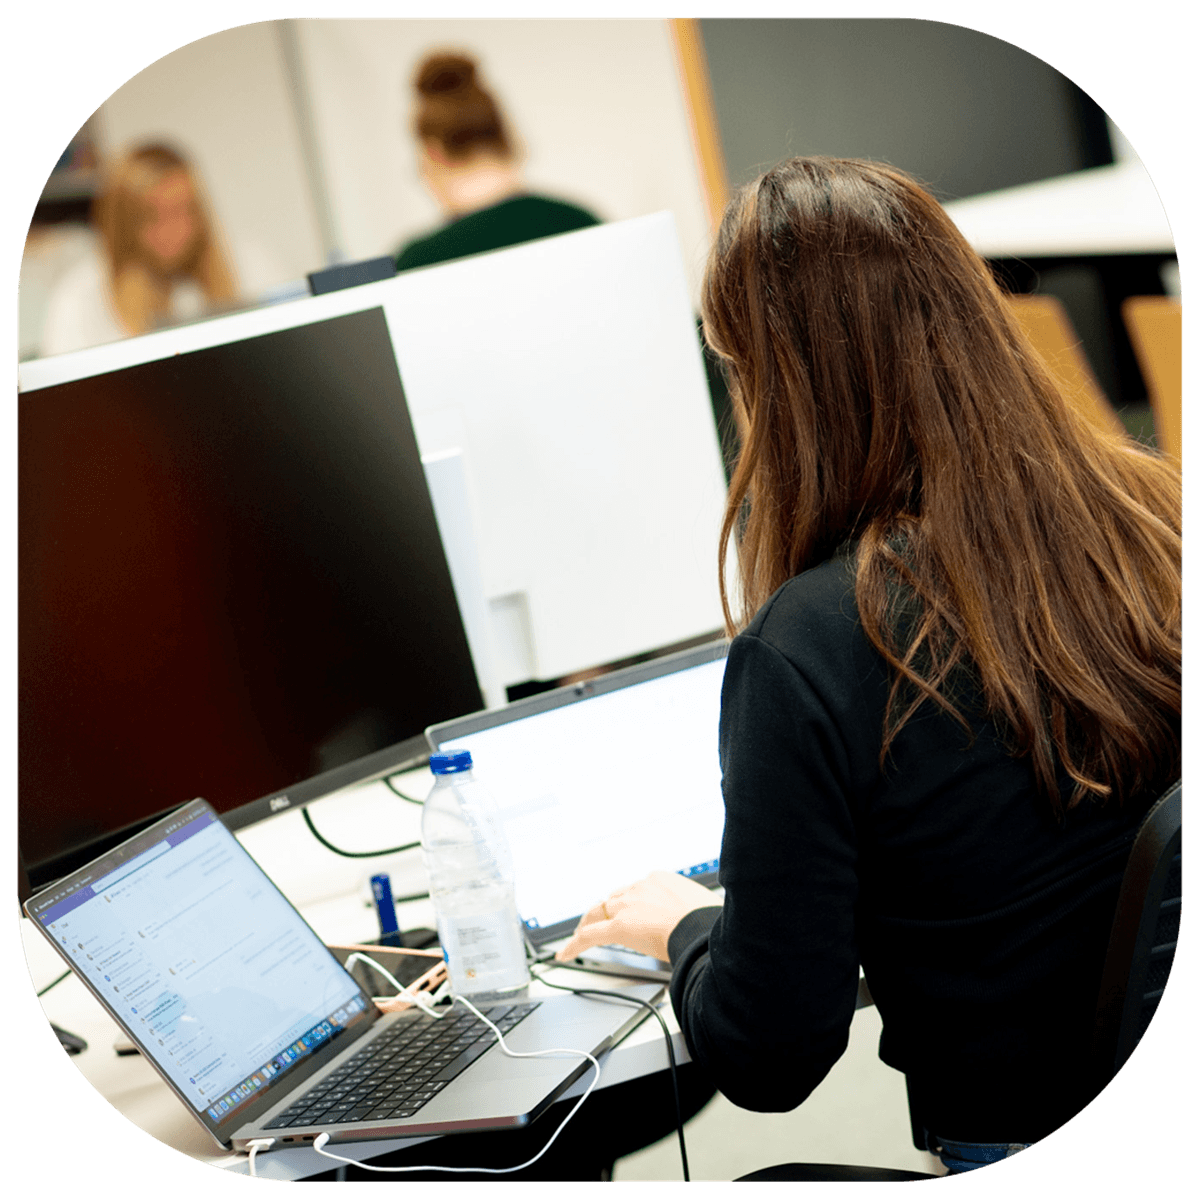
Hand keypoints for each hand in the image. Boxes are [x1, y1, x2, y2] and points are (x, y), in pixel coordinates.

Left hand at [555, 871, 717, 964]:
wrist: (700, 926)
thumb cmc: (708, 920)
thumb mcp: (702, 905)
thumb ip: (691, 909)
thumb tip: (699, 919)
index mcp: (659, 879)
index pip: (635, 890)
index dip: (629, 903)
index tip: (630, 911)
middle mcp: (639, 888)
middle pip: (613, 899)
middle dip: (605, 911)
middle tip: (598, 921)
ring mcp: (627, 905)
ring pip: (598, 912)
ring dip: (587, 924)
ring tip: (579, 936)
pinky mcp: (619, 926)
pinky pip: (590, 935)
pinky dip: (575, 944)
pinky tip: (566, 954)